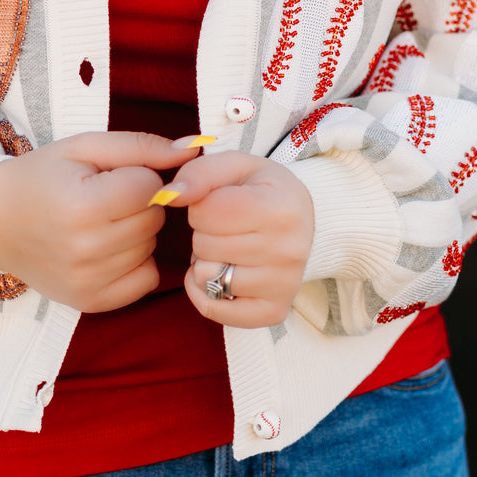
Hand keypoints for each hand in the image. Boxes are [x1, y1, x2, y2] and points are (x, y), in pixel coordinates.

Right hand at [0, 132, 202, 312]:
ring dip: (137, 232)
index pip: (150, 187)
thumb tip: (195, 147)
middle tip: (105, 199)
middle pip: (154, 220)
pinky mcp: (91, 302)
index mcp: (82, 206)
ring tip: (101, 222)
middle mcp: (86, 249)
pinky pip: (146, 280)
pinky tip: (108, 249)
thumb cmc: (42, 177)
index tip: (108, 177)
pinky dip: (136, 262)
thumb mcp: (84, 147)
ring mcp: (88, 280)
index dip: (136, 175)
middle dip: (140, 204)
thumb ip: (142, 146)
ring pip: (152, 247)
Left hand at [160, 153, 314, 327]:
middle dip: (203, 233)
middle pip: (204, 245)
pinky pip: (214, 310)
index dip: (200, 206)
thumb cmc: (263, 190)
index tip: (219, 203)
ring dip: (204, 261)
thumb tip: (169, 195)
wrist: (306, 218)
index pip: (206, 212)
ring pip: (206, 277)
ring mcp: (283, 285)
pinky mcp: (273, 311)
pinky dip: (203, 292)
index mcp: (279, 209)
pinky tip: (215, 274)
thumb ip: (199, 173)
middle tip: (226, 227)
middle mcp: (287, 250)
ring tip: (226, 249)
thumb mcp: (236, 166)